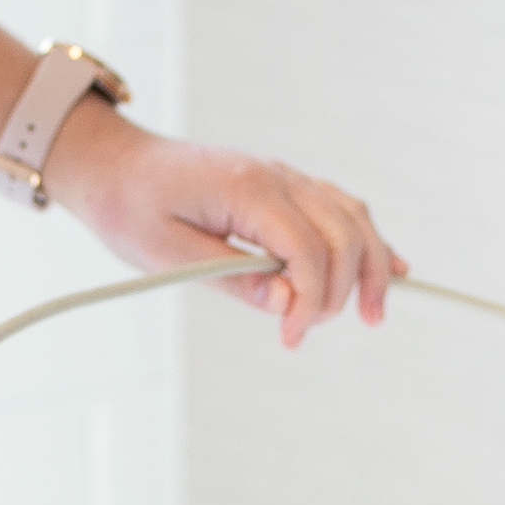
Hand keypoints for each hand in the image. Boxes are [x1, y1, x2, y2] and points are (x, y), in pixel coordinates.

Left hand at [46, 107, 403, 347]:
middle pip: (343, 234)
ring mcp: (286, 176)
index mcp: (248, 190)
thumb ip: (233, 279)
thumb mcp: (167, 255)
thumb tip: (290, 303)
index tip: (290, 340)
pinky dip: (366, 239)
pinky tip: (391, 268)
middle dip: (342, 290)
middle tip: (306, 331)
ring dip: (370, 266)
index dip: (311, 301)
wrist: (113, 164)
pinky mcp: (285, 184)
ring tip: (372, 315)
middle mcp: (278, 176)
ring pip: (352, 218)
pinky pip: (340, 209)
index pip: (307, 250)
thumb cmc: (130, 207)